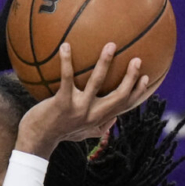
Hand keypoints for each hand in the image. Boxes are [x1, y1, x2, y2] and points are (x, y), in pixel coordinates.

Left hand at [15, 43, 154, 155]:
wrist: (37, 140)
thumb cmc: (59, 133)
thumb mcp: (82, 134)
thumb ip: (99, 128)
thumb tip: (114, 120)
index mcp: (99, 119)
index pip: (124, 107)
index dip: (138, 94)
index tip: (147, 78)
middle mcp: (92, 115)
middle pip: (118, 96)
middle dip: (130, 79)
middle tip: (137, 59)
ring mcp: (78, 109)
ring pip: (96, 83)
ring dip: (105, 63)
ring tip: (110, 46)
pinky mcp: (62, 103)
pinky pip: (66, 78)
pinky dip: (66, 61)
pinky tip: (65, 46)